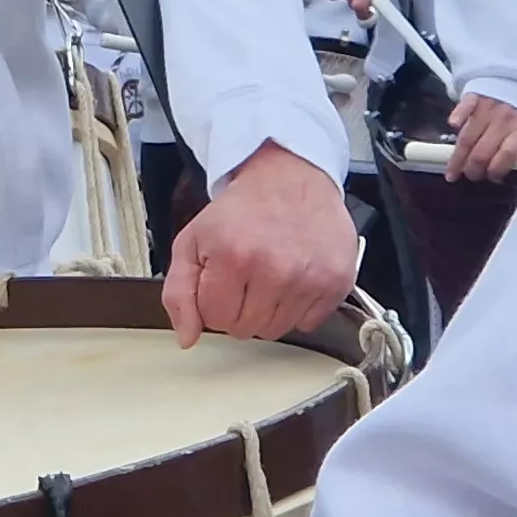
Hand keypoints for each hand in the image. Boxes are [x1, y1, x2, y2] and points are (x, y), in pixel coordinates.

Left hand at [163, 147, 357, 346]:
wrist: (291, 179)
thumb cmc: (242, 211)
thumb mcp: (193, 240)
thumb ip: (179, 291)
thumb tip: (187, 338)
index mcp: (233, 257)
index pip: (215, 319)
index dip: (214, 301)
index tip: (222, 279)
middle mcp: (274, 270)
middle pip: (246, 329)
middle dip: (240, 308)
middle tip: (247, 274)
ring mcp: (309, 278)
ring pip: (277, 330)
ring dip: (269, 309)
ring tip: (270, 273)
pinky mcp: (336, 282)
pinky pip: (308, 323)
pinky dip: (299, 307)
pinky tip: (294, 276)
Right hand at [445, 92, 516, 182]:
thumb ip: (515, 151)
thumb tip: (496, 175)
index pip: (507, 155)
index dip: (496, 169)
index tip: (490, 177)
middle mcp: (503, 120)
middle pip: (483, 152)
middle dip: (473, 170)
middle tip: (470, 176)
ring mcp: (487, 108)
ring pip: (468, 138)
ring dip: (458, 158)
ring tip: (452, 171)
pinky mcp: (473, 97)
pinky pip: (463, 109)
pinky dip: (457, 118)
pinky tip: (453, 126)